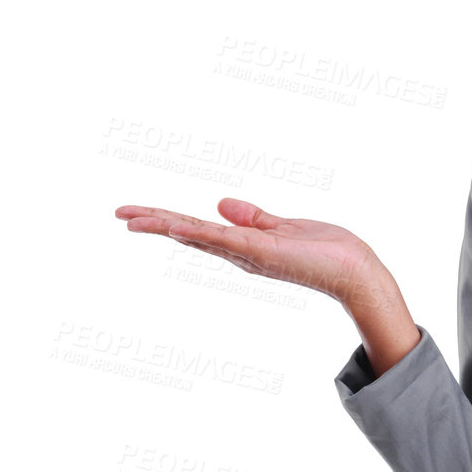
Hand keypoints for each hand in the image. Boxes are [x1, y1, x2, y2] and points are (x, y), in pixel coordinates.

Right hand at [113, 198, 391, 312]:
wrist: (353, 269)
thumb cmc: (325, 251)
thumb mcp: (281, 226)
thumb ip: (253, 217)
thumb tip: (222, 203)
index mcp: (241, 244)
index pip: (195, 228)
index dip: (166, 219)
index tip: (136, 212)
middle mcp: (238, 252)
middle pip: (187, 233)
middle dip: (153, 222)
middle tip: (119, 214)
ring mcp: (247, 254)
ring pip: (197, 236)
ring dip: (165, 225)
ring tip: (132, 218)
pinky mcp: (262, 252)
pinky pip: (225, 240)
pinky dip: (200, 233)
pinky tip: (177, 225)